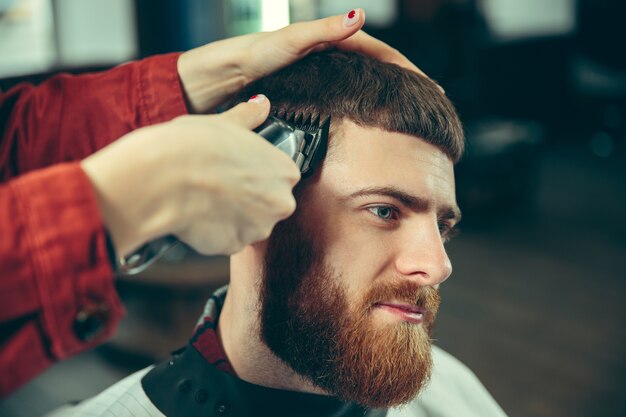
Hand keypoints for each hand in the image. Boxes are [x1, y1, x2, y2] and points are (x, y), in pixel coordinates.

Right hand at [82, 96, 299, 255]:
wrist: (162, 179)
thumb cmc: (193, 146)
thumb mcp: (224, 122)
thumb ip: (248, 117)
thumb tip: (261, 105)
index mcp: (284, 170)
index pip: (281, 176)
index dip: (257, 173)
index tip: (239, 171)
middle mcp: (280, 202)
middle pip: (268, 204)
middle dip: (248, 199)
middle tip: (220, 185)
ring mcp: (258, 228)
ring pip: (248, 224)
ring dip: (232, 216)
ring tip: (206, 198)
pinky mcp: (234, 247)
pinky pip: (227, 240)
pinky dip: (214, 232)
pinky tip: (198, 214)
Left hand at [178, 9, 427, 113]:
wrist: (201, 87)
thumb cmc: (235, 60)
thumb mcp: (281, 42)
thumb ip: (320, 32)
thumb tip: (360, 17)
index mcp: (320, 44)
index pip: (374, 53)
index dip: (403, 69)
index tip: (430, 87)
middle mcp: (319, 62)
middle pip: (371, 73)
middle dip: (402, 87)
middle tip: (430, 105)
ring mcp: (310, 83)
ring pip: (356, 92)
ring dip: (383, 103)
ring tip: (407, 121)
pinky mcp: (297, 103)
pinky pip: (335, 109)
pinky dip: (355, 117)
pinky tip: (364, 133)